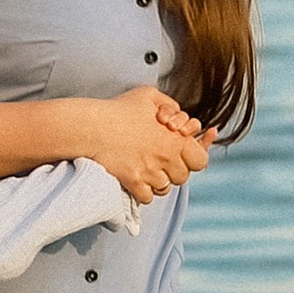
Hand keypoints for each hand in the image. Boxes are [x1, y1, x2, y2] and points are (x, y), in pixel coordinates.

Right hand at [89, 86, 209, 201]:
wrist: (92, 126)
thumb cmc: (119, 109)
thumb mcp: (149, 95)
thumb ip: (170, 104)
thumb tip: (178, 116)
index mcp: (175, 138)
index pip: (201, 160)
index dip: (194, 159)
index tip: (185, 156)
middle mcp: (167, 158)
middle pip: (183, 176)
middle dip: (174, 171)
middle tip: (161, 162)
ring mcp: (150, 172)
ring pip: (165, 188)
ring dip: (158, 182)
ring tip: (148, 172)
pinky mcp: (133, 182)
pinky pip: (147, 197)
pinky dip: (143, 192)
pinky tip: (137, 182)